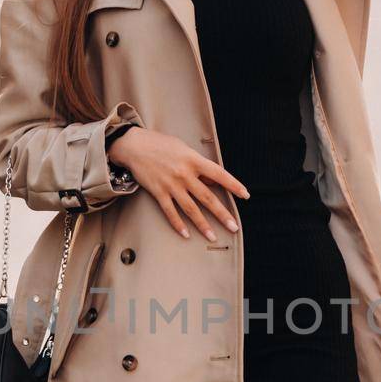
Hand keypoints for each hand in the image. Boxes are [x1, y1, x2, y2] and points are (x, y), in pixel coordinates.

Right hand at [108, 127, 249, 239]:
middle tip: (234, 227)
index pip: (219, 174)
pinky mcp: (158, 192)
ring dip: (202, 224)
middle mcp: (184, 174)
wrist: (135, 146)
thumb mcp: (184, 149)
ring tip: (212, 236)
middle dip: (222, 214)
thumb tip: (213, 181)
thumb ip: (198, 165)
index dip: (233, 185)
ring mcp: (171, 185)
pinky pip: (170, 212)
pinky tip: (186, 234)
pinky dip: (178, 224)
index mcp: (194, 160)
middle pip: (207, 197)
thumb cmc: (161, 145)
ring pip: (191, 209)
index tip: (245, 195)